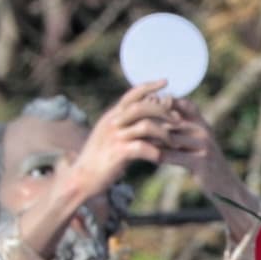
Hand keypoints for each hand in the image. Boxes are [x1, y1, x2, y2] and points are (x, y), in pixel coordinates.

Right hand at [63, 84, 187, 201]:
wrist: (82, 178)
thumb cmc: (102, 157)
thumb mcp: (113, 135)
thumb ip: (129, 123)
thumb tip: (150, 111)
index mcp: (112, 116)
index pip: (131, 95)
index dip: (149, 86)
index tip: (166, 81)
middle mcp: (112, 123)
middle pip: (142, 106)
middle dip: (163, 111)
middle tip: (178, 119)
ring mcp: (114, 137)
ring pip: (146, 125)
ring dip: (164, 133)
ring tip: (174, 142)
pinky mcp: (118, 153)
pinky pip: (143, 147)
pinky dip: (155, 152)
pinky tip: (160, 158)